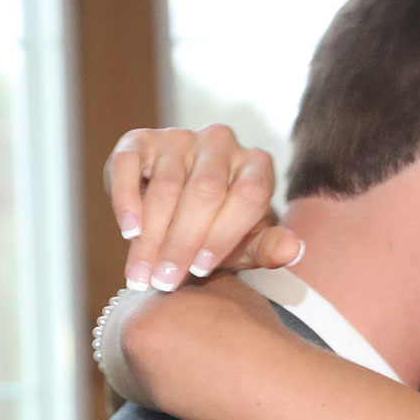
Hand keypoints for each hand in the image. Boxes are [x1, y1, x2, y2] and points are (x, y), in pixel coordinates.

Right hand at [105, 125, 299, 291]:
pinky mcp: (141, 140)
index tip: (201, 270)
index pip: (247, 196)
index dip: (222, 234)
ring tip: (141, 274)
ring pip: (167, 184)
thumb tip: (292, 250)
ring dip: (151, 234)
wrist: (179, 211)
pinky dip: (126, 199)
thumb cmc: (219, 232)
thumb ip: (268, 249)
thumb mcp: (246, 245)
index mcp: (256, 165)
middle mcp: (222, 143)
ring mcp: (181, 137)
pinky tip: (128, 231)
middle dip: (182, 241)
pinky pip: (129, 164)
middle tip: (165, 281)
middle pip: (205, 191)